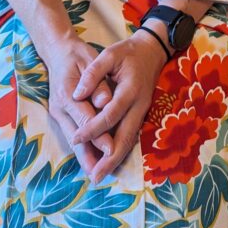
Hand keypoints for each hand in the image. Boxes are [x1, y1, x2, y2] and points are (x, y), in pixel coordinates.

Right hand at [41, 37, 116, 179]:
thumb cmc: (78, 55)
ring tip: (95, 174)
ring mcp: (58, 113)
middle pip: (76, 136)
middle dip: (89, 155)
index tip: (110, 149)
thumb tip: (105, 103)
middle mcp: (60, 107)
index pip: (85, 118)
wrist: (58, 52)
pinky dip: (80, 148)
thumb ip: (98, 83)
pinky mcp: (59, 115)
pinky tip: (89, 160)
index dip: (98, 135)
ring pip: (71, 139)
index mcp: (67, 92)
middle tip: (102, 172)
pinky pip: (71, 134)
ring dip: (83, 157)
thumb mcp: (90, 61)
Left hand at [70, 30, 167, 182]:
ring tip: (100, 175)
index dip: (92, 128)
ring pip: (130, 140)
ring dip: (115, 159)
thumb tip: (77, 94)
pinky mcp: (141, 114)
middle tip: (94, 176)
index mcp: (130, 90)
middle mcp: (139, 105)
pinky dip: (121, 150)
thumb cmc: (128, 52)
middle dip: (109, 158)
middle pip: (125, 137)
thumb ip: (92, 74)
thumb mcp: (109, 54)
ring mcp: (142, 111)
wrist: (152, 51)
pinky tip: (110, 161)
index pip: (109, 115)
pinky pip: (131, 135)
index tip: (75, 139)